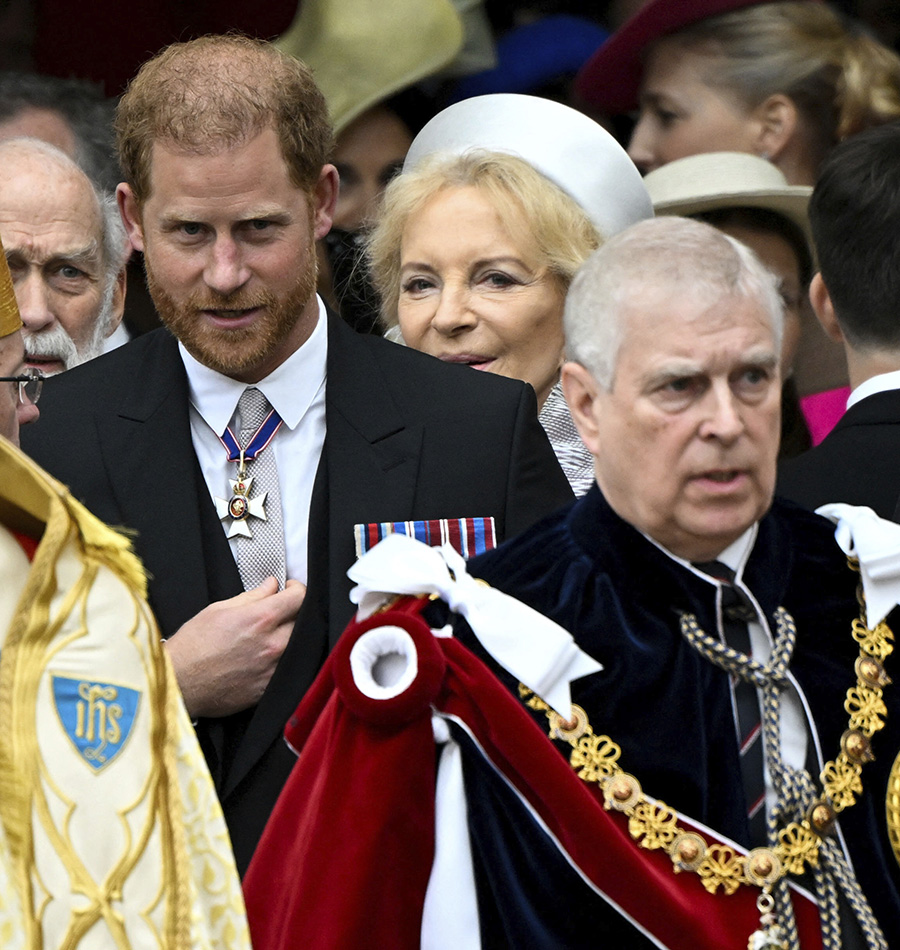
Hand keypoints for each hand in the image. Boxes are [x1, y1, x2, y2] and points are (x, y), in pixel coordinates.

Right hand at [164, 577, 305, 717]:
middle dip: (293, 612)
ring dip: (288, 636)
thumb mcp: (218, 610)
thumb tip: (272, 585)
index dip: (296, 588)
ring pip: (297, 645)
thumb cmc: (192, 646)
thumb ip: (252, 596)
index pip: (299, 597)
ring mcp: (274, 668)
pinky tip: (262, 656)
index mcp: (260, 619)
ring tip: (268, 635)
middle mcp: (273, 644)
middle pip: (303, 620)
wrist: (178, 684)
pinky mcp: (269, 688)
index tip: (289, 589)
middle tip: (277, 612)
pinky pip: (286, 667)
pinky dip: (280, 658)